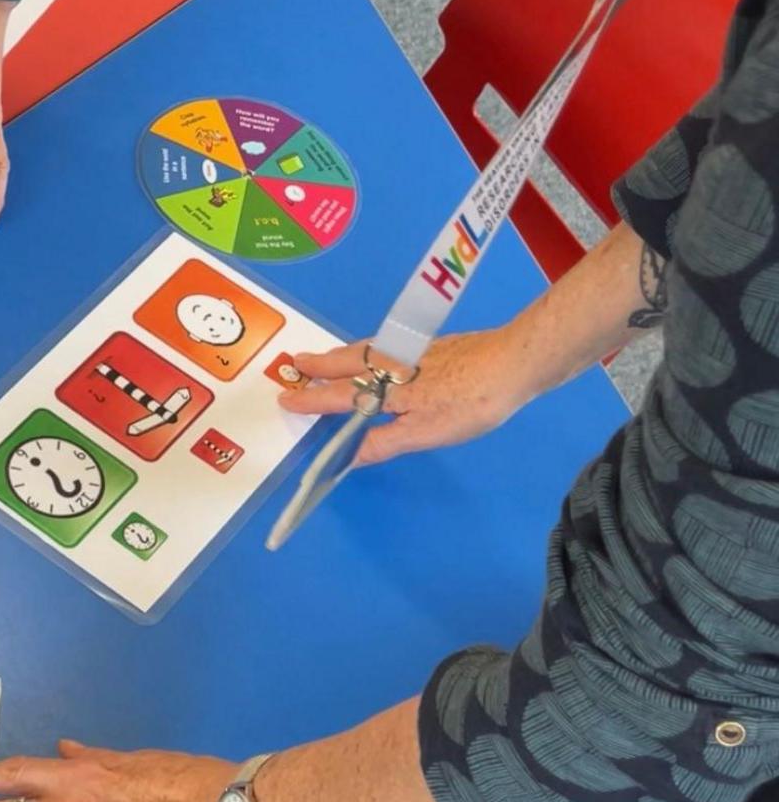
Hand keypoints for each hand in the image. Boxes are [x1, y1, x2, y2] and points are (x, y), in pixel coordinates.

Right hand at [276, 328, 538, 466]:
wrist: (515, 362)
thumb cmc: (470, 402)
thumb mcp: (426, 432)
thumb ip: (384, 442)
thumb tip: (346, 457)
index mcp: (387, 390)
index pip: (340, 397)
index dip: (313, 401)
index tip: (286, 399)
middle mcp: (392, 366)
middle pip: (348, 363)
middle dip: (320, 366)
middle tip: (295, 362)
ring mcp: (412, 351)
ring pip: (365, 350)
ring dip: (341, 354)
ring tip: (326, 357)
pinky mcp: (431, 344)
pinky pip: (384, 345)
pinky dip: (368, 348)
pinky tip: (377, 352)